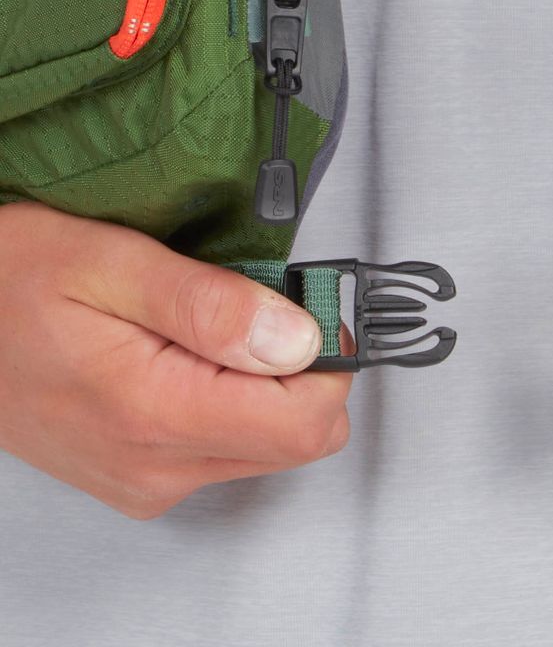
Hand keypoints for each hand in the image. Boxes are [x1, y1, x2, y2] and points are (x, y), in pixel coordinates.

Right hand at [0, 202, 351, 518]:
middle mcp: (157, 467)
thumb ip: (212, 305)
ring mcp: (149, 480)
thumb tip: (300, 340)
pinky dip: (234, 401)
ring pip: (269, 445)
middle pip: (298, 438)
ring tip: (212, 329)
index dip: (329, 360)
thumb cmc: (12, 280)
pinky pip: (229, 449)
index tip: (309, 309)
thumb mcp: (111, 264)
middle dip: (302, 370)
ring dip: (266, 383)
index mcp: (156, 414)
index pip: (306, 422)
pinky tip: (191, 357)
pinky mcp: (142, 478)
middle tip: (260, 310)